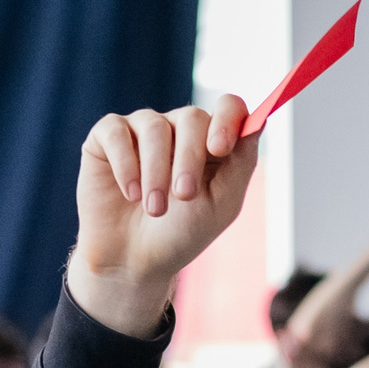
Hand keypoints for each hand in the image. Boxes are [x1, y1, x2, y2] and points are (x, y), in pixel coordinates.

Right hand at [70, 99, 257, 333]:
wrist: (133, 260)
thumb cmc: (181, 233)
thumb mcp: (221, 204)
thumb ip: (242, 163)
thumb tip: (261, 120)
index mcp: (211, 141)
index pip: (227, 107)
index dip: (226, 119)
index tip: (219, 148)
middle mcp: (178, 128)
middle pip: (191, 117)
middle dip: (189, 159)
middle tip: (184, 196)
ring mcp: (141, 129)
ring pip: (153, 127)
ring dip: (156, 172)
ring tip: (154, 209)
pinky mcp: (107, 137)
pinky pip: (116, 132)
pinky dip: (125, 164)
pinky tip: (129, 193)